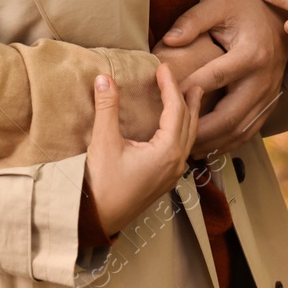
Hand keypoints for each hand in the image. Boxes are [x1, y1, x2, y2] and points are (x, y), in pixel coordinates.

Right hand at [84, 66, 200, 236]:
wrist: (96, 218)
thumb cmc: (102, 183)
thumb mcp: (103, 141)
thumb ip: (107, 108)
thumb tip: (104, 78)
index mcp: (166, 151)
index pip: (175, 110)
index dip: (170, 86)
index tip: (163, 68)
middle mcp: (175, 163)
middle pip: (189, 124)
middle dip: (189, 101)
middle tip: (191, 81)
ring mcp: (170, 174)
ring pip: (188, 139)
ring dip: (189, 117)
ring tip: (189, 101)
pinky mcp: (162, 181)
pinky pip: (181, 150)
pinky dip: (182, 132)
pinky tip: (174, 131)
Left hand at [160, 0, 287, 155]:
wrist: (279, 19)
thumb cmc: (244, 10)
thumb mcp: (219, 5)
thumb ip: (193, 20)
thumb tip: (169, 40)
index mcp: (251, 55)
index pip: (216, 77)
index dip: (190, 90)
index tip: (165, 99)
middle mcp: (263, 80)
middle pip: (230, 115)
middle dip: (200, 130)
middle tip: (171, 136)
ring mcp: (269, 95)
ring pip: (240, 130)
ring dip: (213, 143)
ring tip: (185, 149)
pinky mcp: (269, 104)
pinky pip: (249, 131)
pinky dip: (228, 143)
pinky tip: (207, 147)